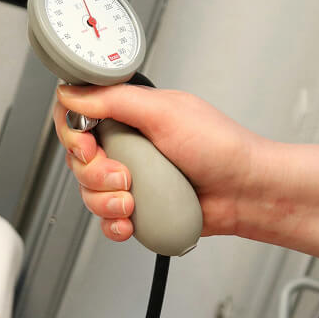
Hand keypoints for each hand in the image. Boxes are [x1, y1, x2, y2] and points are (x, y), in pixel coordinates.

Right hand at [55, 84, 263, 240]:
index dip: (73, 135)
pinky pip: (106, 219)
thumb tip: (72, 93)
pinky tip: (132, 221)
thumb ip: (115, 100)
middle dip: (95, 174)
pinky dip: (114, 224)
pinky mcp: (138, 207)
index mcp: (130, 114)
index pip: (78, 117)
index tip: (89, 147)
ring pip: (89, 192)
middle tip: (124, 176)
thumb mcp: (165, 112)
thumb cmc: (221, 148)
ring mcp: (132, 177)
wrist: (246, 193)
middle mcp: (127, 144)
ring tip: (134, 201)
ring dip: (105, 201)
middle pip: (78, 160)